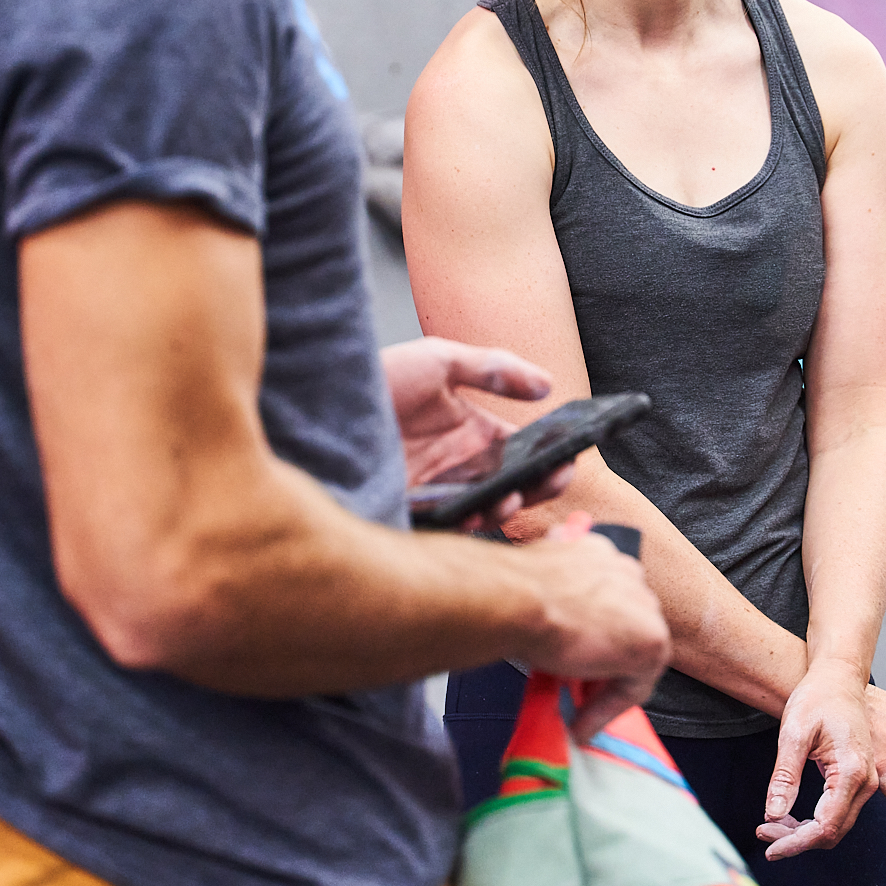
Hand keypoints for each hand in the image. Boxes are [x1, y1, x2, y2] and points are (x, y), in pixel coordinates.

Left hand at [382, 337, 574, 526]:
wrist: (316, 402)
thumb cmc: (373, 378)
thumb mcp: (438, 359)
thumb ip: (494, 368)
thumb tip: (547, 384)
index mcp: (469, 433)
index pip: (521, 451)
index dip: (549, 455)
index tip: (569, 454)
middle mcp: (457, 468)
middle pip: (512, 484)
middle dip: (540, 484)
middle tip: (556, 477)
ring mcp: (435, 493)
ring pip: (485, 509)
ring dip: (506, 504)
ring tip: (511, 492)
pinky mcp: (409, 513)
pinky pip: (447, 526)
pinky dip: (467, 521)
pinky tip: (475, 510)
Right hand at [516, 514, 669, 741]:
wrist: (516, 600)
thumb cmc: (513, 592)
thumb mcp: (536, 584)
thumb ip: (553, 591)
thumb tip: (543, 606)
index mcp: (601, 554)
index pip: (606, 605)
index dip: (590, 640)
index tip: (571, 665)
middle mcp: (629, 573)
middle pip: (624, 630)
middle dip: (602, 665)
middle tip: (577, 694)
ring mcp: (645, 606)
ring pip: (632, 658)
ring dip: (605, 690)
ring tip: (578, 716)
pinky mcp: (651, 641)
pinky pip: (633, 685)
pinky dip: (608, 709)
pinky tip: (582, 722)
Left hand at [755, 657, 878, 860]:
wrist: (838, 679)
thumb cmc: (817, 698)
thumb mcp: (794, 733)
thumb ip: (785, 776)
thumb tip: (773, 814)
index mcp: (852, 771)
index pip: (826, 827)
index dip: (796, 842)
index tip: (769, 847)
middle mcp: (865, 782)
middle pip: (832, 832)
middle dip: (795, 840)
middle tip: (762, 832)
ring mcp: (865, 783)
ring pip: (835, 827)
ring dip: (802, 833)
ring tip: (770, 826)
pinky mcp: (858, 781)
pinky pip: (837, 814)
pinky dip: (812, 822)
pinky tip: (787, 816)